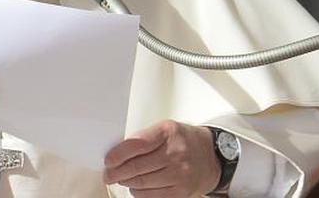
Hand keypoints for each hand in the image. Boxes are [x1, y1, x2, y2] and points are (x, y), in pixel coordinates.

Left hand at [103, 120, 219, 196]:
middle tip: (108, 174)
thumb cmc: (184, 140)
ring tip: (120, 179)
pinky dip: (139, 193)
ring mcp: (180, 174)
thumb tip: (118, 152)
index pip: (137, 144)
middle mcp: (176, 153)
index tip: (107, 160)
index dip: (118, 154)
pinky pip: (153, 196)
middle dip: (116, 172)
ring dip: (126, 182)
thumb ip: (144, 138)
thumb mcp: (165, 129)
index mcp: (168, 133)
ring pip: (143, 183)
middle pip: (137, 167)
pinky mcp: (181, 191)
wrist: (210, 156)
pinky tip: (135, 187)